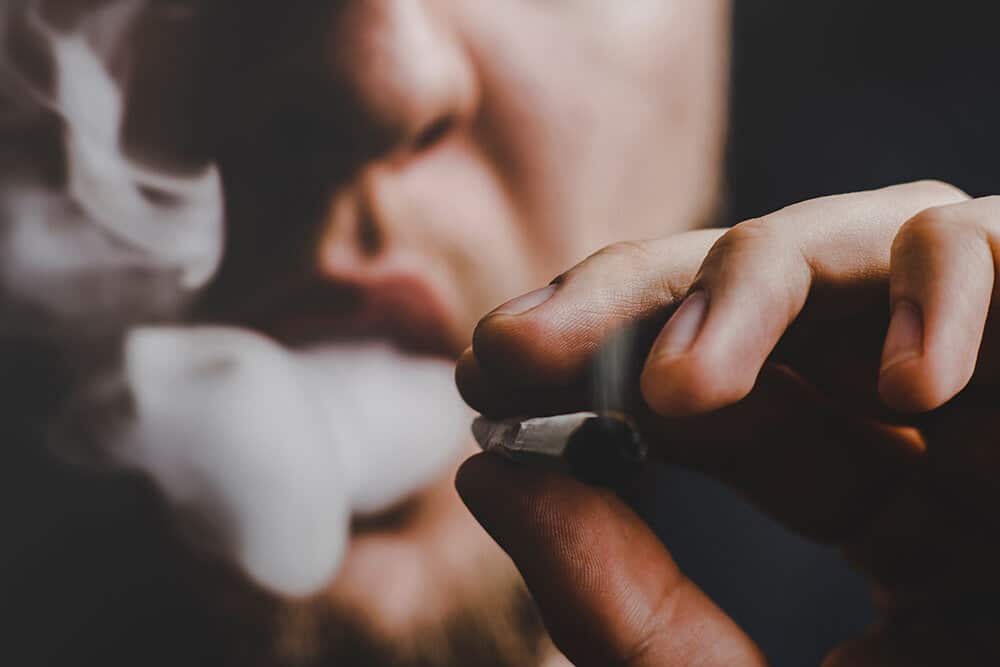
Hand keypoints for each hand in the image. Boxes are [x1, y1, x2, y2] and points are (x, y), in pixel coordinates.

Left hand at [456, 181, 999, 664]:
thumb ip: (622, 609)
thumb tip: (492, 477)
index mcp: (890, 505)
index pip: (732, 397)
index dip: (606, 366)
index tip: (492, 372)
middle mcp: (957, 430)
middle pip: (777, 298)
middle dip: (642, 304)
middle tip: (516, 345)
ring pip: (875, 252)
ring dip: (757, 293)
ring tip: (678, 396)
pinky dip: (954, 298)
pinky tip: (905, 393)